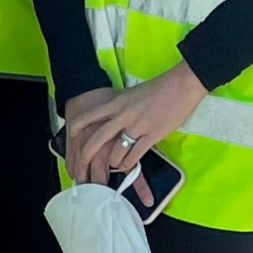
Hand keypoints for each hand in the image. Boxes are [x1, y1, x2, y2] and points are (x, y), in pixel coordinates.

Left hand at [64, 63, 207, 200]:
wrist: (182, 85)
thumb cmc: (159, 88)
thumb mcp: (132, 94)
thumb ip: (120, 106)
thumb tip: (111, 116)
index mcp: (117, 102)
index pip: (90, 115)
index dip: (78, 126)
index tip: (71, 134)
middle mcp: (124, 115)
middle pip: (98, 138)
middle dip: (87, 153)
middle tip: (83, 162)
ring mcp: (138, 126)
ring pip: (115, 152)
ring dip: (113, 162)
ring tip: (113, 165)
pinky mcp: (152, 136)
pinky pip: (134, 156)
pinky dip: (128, 164)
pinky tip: (128, 167)